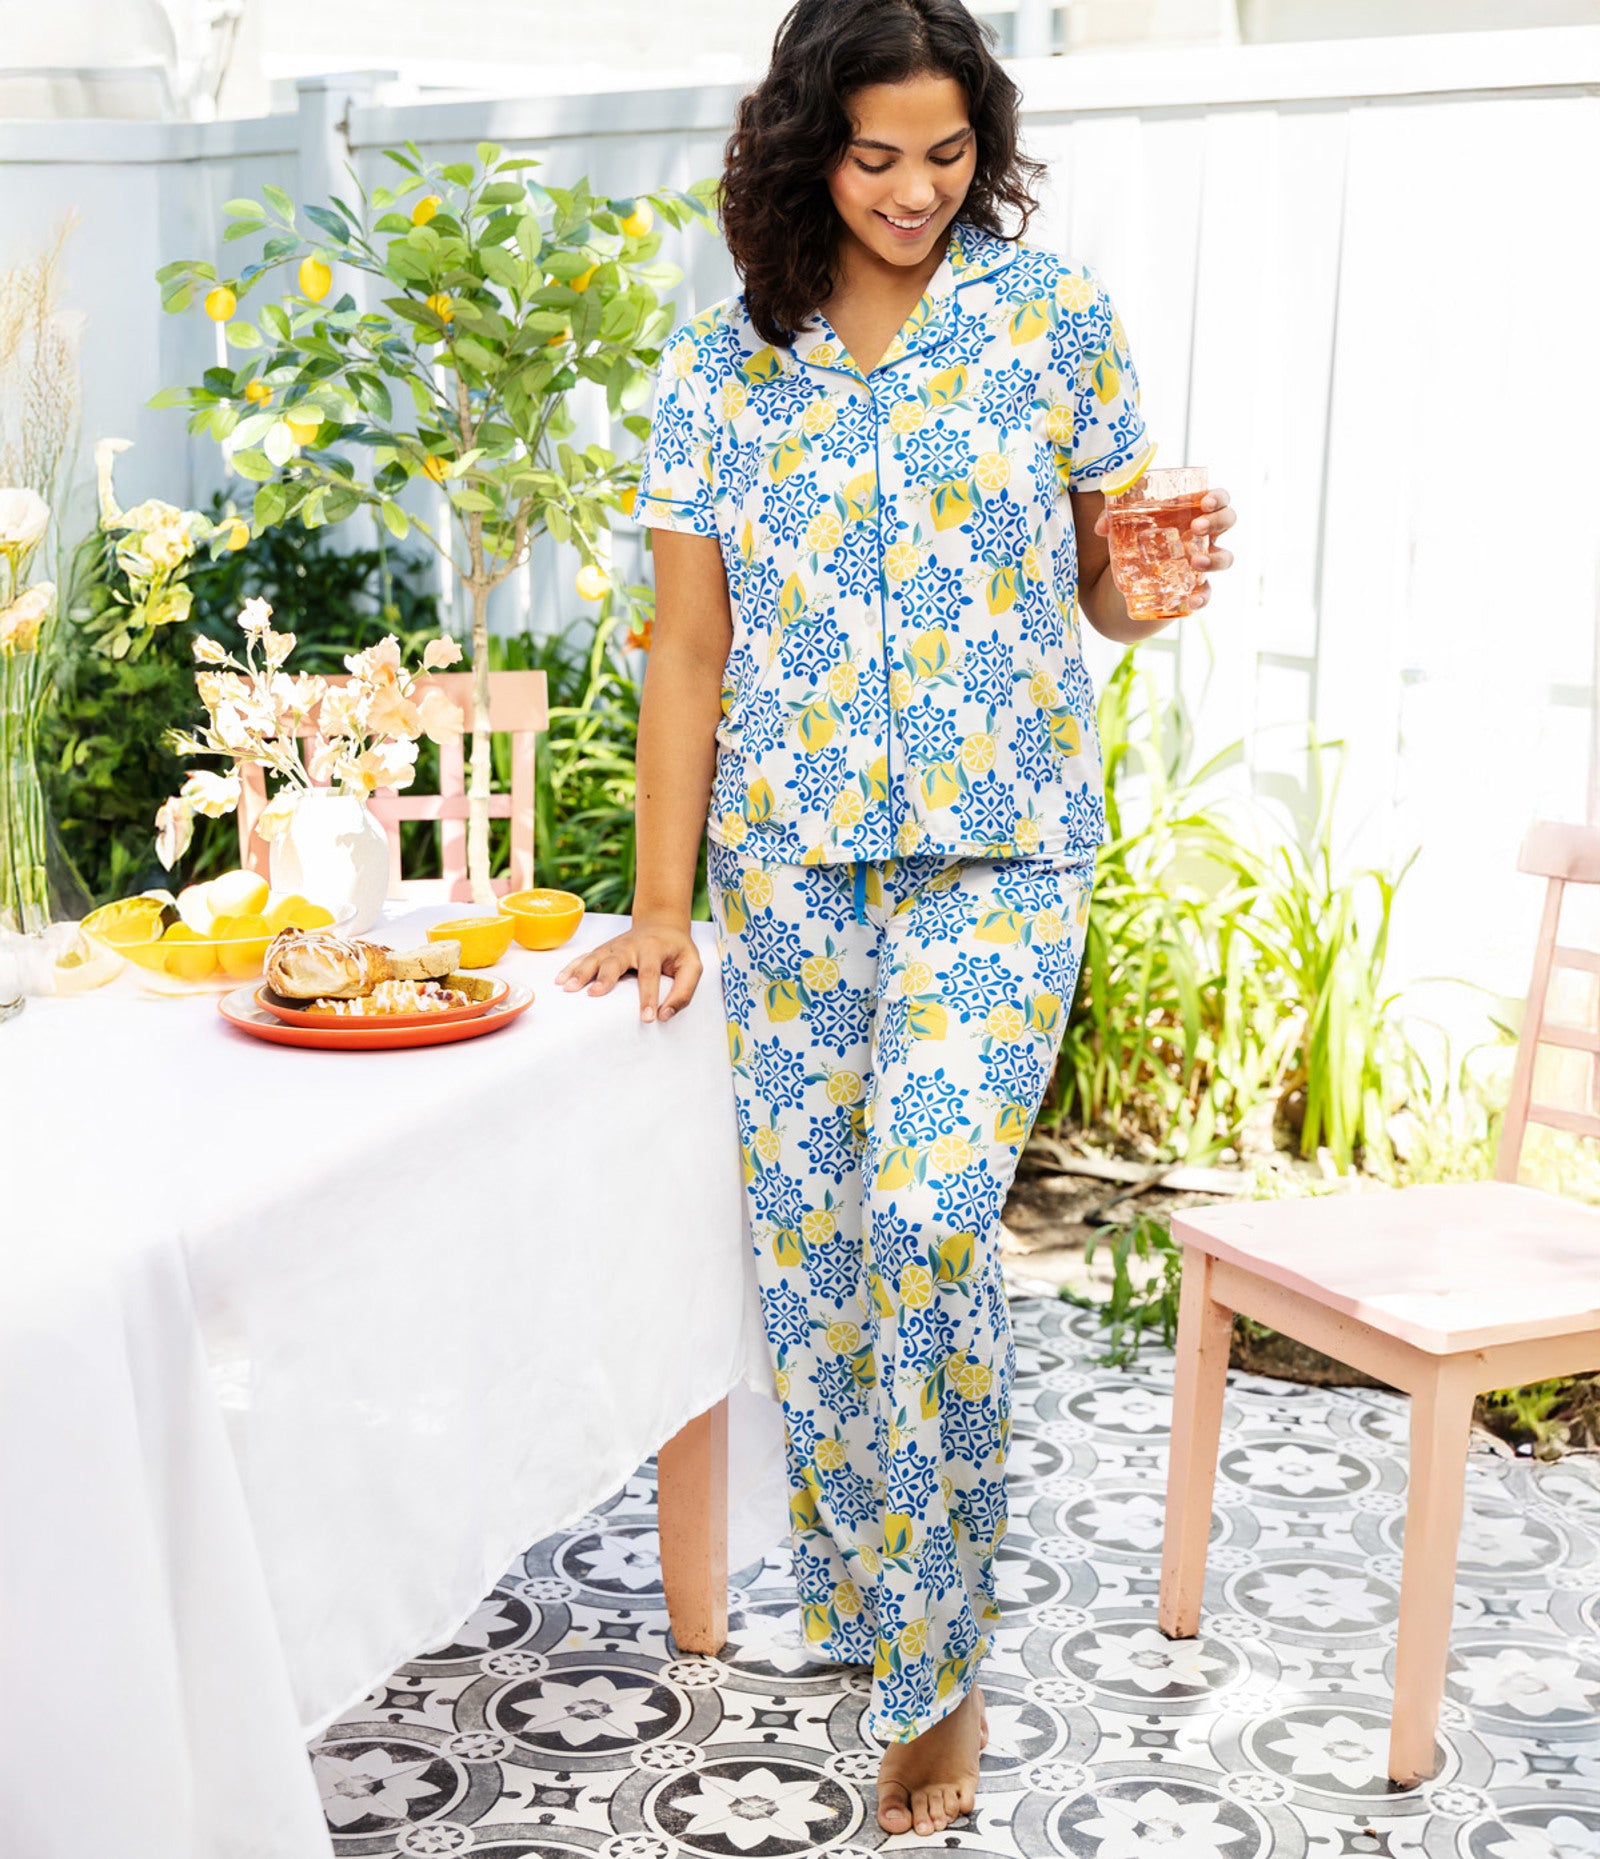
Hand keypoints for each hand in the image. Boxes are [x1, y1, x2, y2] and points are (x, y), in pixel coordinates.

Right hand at [555, 919, 703, 1023]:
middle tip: (594, 994)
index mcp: (653, 949)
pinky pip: (585, 957)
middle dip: (604, 977)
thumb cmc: (677, 950)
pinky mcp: (604, 950)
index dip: (648, 996)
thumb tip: (665, 1015)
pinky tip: (560, 980)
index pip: (650, 974)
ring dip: (581, 972)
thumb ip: (684, 991)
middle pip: (615, 960)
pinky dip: (572, 967)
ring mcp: (613, 946)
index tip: (647, 1018)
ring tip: (568, 988)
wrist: (661, 924)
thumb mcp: (692, 966)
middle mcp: (630, 945)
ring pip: (595, 958)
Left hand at [1094, 485, 1236, 610]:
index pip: (1217, 499)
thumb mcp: (1120, 527)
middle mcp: (1203, 536)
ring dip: (1215, 559)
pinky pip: (1207, 593)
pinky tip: (1192, 599)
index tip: (1204, 502)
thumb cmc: (1133, 540)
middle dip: (1217, 521)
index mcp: (1191, 513)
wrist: (1124, 582)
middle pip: (1227, 521)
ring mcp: (1201, 563)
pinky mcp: (1194, 588)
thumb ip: (1110, 520)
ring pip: (1225, 558)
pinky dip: (1202, 596)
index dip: (1217, 498)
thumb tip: (1102, 527)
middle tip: (1196, 527)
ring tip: (1196, 561)